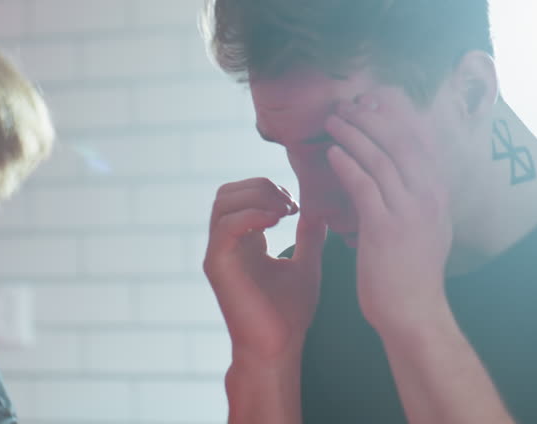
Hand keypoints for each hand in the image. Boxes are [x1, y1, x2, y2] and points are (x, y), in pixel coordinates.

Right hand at [203, 177, 326, 364]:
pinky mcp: (217, 265)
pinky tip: (278, 220)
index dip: (268, 188)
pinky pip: (226, 225)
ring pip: (223, 202)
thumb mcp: (306, 266)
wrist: (279, 348)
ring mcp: (219, 253)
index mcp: (244, 241)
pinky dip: (251, 214)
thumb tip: (319, 211)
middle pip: (228, 192)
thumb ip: (309, 237)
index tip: (297, 204)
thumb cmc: (290, 314)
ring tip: (286, 210)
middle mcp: (226, 244)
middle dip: (261, 187)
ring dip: (257, 196)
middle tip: (291, 203)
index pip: (241, 195)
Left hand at [324, 89, 453, 333]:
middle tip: (347, 105)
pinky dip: (347, 164)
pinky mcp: (385, 227)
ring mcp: (409, 210)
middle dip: (371, 118)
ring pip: (379, 158)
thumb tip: (403, 171)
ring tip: (334, 122)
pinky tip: (332, 153)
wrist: (413, 311)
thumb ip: (418, 196)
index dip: (393, 116)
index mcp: (438, 193)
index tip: (372, 102)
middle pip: (399, 141)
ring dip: (353, 134)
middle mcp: (429, 196)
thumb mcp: (428, 226)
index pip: (418, 140)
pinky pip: (363, 184)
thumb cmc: (413, 272)